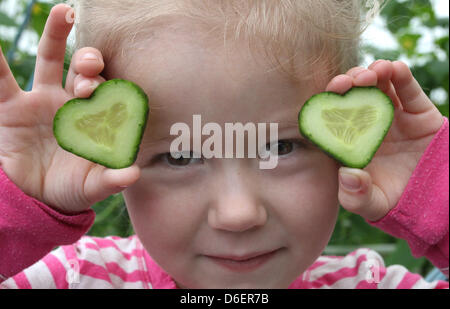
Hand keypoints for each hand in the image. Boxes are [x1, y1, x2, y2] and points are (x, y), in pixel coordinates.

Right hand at [0, 4, 139, 213]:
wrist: (37, 198)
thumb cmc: (73, 189)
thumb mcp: (92, 187)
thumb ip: (112, 180)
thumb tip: (134, 173)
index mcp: (96, 118)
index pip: (108, 93)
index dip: (112, 87)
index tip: (112, 91)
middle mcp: (72, 102)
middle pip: (83, 69)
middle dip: (90, 62)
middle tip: (91, 66)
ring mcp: (43, 100)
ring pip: (50, 60)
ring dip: (57, 35)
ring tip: (65, 12)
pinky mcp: (13, 107)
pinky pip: (1, 81)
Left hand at [326, 60, 445, 221]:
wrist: (434, 199)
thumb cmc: (395, 201)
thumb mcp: (372, 205)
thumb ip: (355, 196)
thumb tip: (347, 175)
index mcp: (351, 141)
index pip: (333, 116)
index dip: (328, 101)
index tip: (328, 94)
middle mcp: (367, 124)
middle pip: (352, 95)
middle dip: (347, 83)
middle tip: (346, 82)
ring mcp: (392, 116)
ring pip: (379, 87)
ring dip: (371, 74)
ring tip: (371, 74)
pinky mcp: (418, 112)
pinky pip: (408, 90)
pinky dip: (401, 75)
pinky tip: (394, 69)